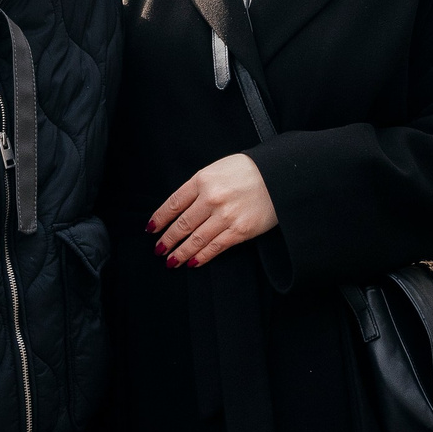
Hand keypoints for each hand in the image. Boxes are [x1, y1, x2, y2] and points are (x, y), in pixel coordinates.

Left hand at [149, 154, 279, 266]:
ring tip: (171, 261)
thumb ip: (199, 186)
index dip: (160, 219)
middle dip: (168, 239)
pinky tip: (192, 262)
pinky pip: (215, 247)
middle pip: (182, 224)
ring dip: (180, 253)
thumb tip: (180, 208)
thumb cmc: (248, 171)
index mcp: (203, 180)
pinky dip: (201, 257)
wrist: (281, 176)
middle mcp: (211, 198)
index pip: (173, 203)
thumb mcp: (218, 169)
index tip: (151, 229)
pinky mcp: (240, 231)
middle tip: (158, 249)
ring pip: (196, 240)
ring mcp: (225, 216)